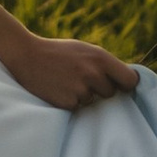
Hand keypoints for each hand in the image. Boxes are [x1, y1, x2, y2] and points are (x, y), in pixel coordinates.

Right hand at [3, 29, 139, 111]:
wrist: (26, 56)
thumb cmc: (59, 53)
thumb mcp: (85, 50)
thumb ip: (104, 64)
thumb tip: (128, 81)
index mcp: (101, 58)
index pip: (130, 80)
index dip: (126, 84)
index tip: (122, 86)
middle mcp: (93, 73)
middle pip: (111, 93)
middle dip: (101, 89)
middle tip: (82, 79)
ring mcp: (81, 89)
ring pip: (93, 101)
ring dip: (84, 95)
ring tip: (67, 81)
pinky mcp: (68, 102)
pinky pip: (78, 107)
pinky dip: (70, 101)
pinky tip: (59, 89)